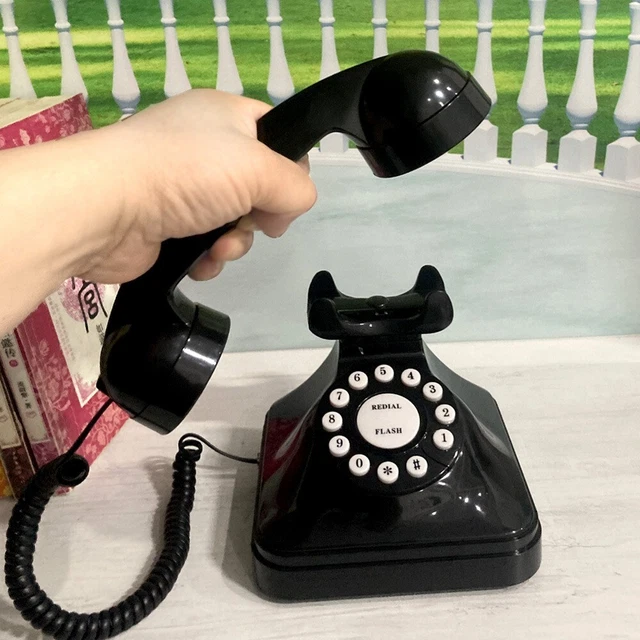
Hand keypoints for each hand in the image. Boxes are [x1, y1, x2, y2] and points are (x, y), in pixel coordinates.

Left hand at [79, 89, 316, 283]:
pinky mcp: (168, 226)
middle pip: (260, 188)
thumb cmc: (186, 172)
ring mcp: (184, 190)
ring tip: (219, 246)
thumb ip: (294, 185)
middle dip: (262, 215)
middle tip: (256, 224)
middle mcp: (205, 151)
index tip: (285, 195)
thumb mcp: (258, 167)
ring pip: (236, 223)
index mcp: (226, 117)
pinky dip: (210, 257)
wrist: (107, 208)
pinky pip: (208, 245)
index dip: (290, 168)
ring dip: (236, 242)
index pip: (277, 137)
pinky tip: (201, 260)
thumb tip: (294, 205)